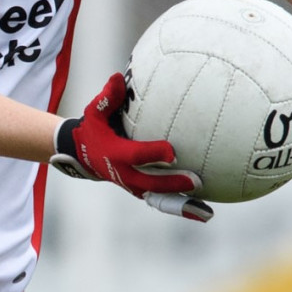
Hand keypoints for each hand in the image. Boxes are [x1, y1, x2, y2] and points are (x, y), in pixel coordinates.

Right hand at [50, 71, 212, 222]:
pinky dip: (180, 208)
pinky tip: (204, 212)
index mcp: (115, 153)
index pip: (136, 156)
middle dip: (173, 184)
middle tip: (195, 181)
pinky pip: (161, 201)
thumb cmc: (94, 128)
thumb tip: (118, 78)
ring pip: (158, 198)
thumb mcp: (95, 112)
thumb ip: (108, 97)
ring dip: (180, 205)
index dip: (153, 154)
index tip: (172, 151)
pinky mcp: (141, 191)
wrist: (85, 155)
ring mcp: (133, 185)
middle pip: (151, 183)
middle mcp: (124, 174)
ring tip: (206, 212)